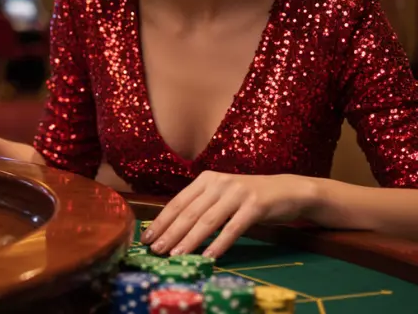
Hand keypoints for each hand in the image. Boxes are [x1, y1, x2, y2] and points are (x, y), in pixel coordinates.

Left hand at [140, 171, 317, 258]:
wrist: (287, 191)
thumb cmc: (249, 198)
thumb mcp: (221, 196)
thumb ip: (201, 207)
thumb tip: (173, 230)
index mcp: (206, 180)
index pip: (178, 202)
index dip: (161, 221)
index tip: (147, 238)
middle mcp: (219, 183)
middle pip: (189, 212)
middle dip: (170, 233)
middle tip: (156, 250)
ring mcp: (237, 193)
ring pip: (208, 220)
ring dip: (190, 240)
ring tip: (176, 255)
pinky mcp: (255, 205)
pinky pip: (233, 228)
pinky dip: (220, 243)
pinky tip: (209, 256)